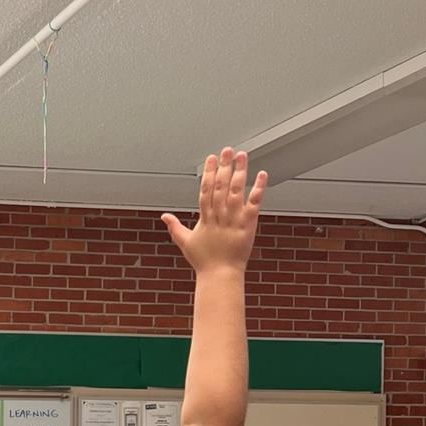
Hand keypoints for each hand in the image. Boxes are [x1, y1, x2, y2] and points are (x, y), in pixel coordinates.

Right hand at [161, 147, 266, 274]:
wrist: (220, 275)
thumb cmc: (203, 261)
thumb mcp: (185, 242)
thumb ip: (175, 227)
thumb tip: (164, 216)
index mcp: (205, 219)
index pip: (206, 190)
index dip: (208, 173)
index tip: (211, 158)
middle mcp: (219, 216)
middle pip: (220, 187)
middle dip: (224, 167)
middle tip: (227, 150)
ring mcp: (233, 220)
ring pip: (236, 191)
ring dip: (240, 172)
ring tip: (242, 155)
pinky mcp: (248, 225)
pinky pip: (254, 204)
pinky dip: (258, 189)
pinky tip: (262, 175)